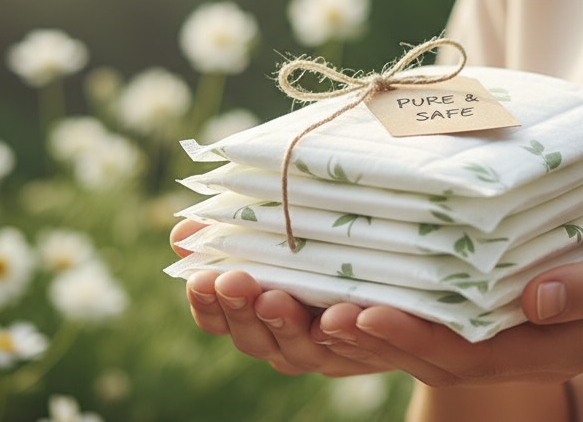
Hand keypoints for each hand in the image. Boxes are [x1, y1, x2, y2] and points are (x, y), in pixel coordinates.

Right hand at [169, 219, 394, 376]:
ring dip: (286, 325)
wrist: (401, 289)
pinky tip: (343, 313)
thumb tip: (181, 233)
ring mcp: (327, 350)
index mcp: (257, 314)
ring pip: (300, 349)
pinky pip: (358, 346)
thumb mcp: (276, 236)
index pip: (218, 318)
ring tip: (278, 298)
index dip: (207, 303)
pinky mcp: (371, 347)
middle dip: (241, 310)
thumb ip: (233, 236)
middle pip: (253, 338)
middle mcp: (286, 341)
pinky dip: (348, 332)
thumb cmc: (320, 251)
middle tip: (235, 281)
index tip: (199, 278)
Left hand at [308, 207, 582, 386]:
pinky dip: (405, 295)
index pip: (468, 352)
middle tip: (310, 309)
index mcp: (552, 342)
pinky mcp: (511, 298)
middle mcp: (522, 340)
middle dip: (372, 335)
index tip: (361, 311)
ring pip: (432, 332)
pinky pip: (449, 305)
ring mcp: (514, 324)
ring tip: (314, 297)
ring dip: (376, 319)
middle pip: (434, 350)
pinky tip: (367, 271)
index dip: (411, 335)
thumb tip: (534, 299)